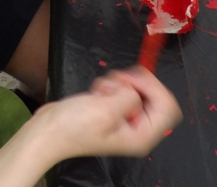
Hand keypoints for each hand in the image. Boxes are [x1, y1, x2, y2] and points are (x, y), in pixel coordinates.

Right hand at [34, 67, 180, 159]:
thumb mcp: (106, 110)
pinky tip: (97, 93)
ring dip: (119, 82)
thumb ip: (130, 97)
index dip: (152, 86)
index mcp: (142, 136)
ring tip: (101, 92)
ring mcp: (127, 118)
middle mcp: (138, 129)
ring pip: (137, 88)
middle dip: (135, 82)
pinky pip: (123, 88)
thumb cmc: (73, 127)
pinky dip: (111, 84)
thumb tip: (136, 90)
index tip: (131, 80)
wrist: (49, 130)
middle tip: (116, 81)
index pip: (167, 106)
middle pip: (155, 94)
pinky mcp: (115, 109)